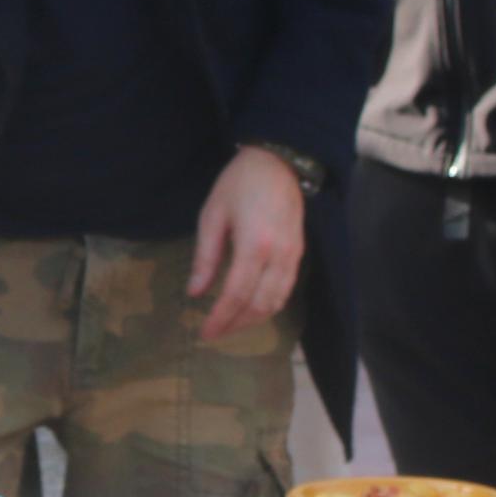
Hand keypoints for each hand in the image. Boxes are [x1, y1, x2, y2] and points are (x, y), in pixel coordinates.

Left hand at [188, 147, 308, 343]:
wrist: (280, 162)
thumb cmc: (239, 183)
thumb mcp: (212, 215)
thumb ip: (205, 256)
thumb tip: (195, 292)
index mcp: (255, 244)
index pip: (237, 294)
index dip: (221, 318)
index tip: (204, 334)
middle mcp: (279, 255)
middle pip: (259, 304)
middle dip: (236, 324)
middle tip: (215, 334)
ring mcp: (294, 256)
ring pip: (276, 301)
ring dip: (253, 320)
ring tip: (230, 326)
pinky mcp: (300, 254)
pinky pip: (286, 290)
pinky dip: (269, 306)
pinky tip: (252, 309)